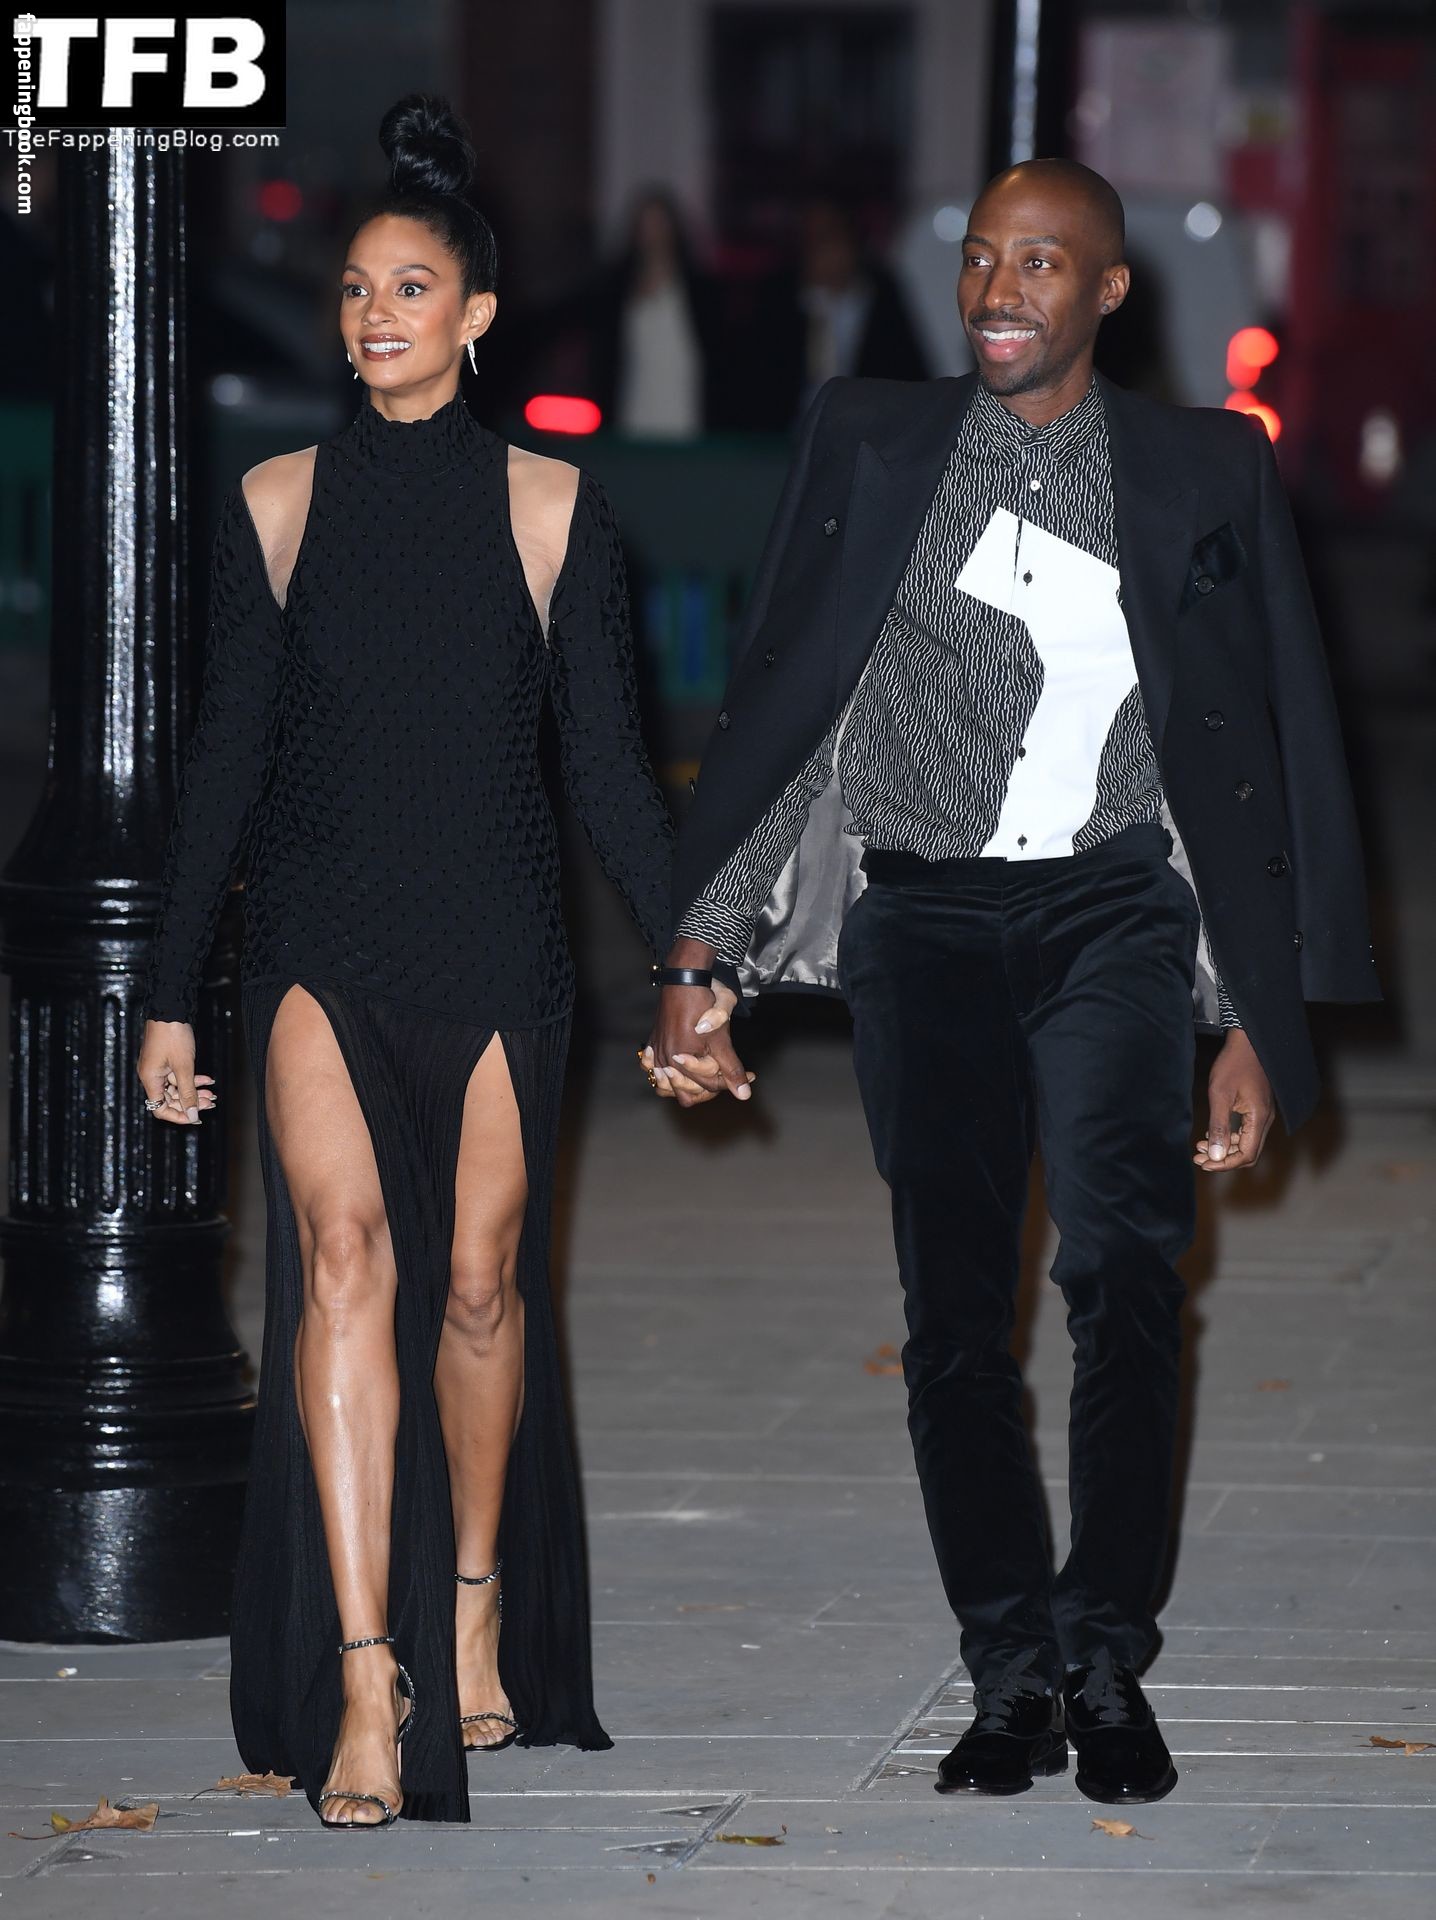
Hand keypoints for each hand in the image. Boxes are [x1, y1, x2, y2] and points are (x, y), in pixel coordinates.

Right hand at [136, 1019, 217, 1125]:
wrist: (170, 1009)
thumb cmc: (173, 1035)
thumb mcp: (184, 1067)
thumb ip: (188, 1093)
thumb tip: (192, 1115)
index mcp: (150, 1080)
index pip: (160, 1109)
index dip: (178, 1116)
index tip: (196, 1117)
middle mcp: (151, 1076)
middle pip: (170, 1099)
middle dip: (191, 1103)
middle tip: (211, 1102)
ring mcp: (158, 1067)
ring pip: (177, 1087)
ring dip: (195, 1091)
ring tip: (212, 1093)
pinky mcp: (166, 1059)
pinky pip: (179, 1075)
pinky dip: (193, 1079)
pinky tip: (208, 1079)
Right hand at [646, 977, 753, 1107]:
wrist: (683, 981)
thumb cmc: (703, 1005)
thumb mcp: (721, 1038)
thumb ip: (731, 1068)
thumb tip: (744, 1095)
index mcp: (679, 1061)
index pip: (709, 1087)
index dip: (732, 1081)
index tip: (749, 1075)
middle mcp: (664, 1061)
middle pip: (687, 1094)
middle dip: (707, 1089)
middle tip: (723, 1075)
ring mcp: (655, 1054)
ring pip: (666, 1088)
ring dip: (686, 1085)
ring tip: (705, 1074)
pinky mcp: (652, 1045)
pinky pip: (653, 1071)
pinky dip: (666, 1076)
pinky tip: (681, 1065)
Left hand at [1194, 1029, 1273, 1173]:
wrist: (1247, 1042)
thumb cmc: (1233, 1065)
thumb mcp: (1220, 1096)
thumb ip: (1219, 1127)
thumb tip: (1215, 1156)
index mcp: (1259, 1118)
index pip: (1247, 1155)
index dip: (1225, 1164)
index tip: (1204, 1163)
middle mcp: (1265, 1120)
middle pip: (1248, 1153)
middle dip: (1223, 1159)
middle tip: (1198, 1157)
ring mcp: (1263, 1114)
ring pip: (1247, 1143)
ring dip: (1225, 1148)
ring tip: (1200, 1145)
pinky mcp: (1257, 1108)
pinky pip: (1246, 1131)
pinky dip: (1229, 1137)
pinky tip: (1211, 1133)